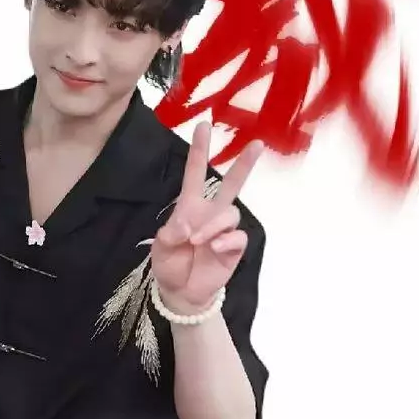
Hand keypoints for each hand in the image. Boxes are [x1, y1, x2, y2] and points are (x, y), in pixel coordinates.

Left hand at [150, 122, 263, 313]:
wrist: (181, 292)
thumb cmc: (169, 264)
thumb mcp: (161, 246)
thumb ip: (171, 232)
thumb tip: (189, 226)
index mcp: (190, 205)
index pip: (195, 172)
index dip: (200, 150)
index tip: (204, 125)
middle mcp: (211, 212)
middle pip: (231, 183)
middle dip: (244, 164)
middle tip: (256, 144)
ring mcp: (224, 230)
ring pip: (231, 212)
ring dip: (213, 224)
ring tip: (198, 240)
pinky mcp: (234, 248)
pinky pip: (237, 236)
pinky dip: (225, 240)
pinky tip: (214, 248)